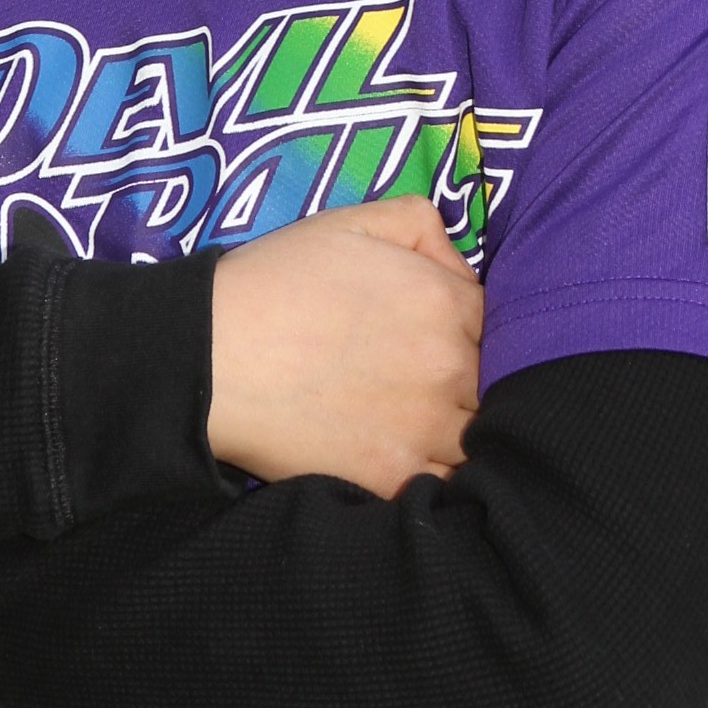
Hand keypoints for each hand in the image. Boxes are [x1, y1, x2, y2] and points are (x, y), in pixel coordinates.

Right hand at [207, 200, 480, 498]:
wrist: (211, 357)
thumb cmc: (274, 282)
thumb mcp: (351, 221)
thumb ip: (422, 224)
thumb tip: (459, 263)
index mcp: (445, 301)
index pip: (497, 322)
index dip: (471, 330)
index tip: (440, 337)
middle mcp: (450, 367)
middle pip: (495, 381)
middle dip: (471, 380)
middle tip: (426, 381)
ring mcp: (426, 429)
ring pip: (482, 437)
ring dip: (463, 430)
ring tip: (423, 423)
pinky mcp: (395, 478)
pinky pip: (450, 486)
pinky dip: (445, 477)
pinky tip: (416, 461)